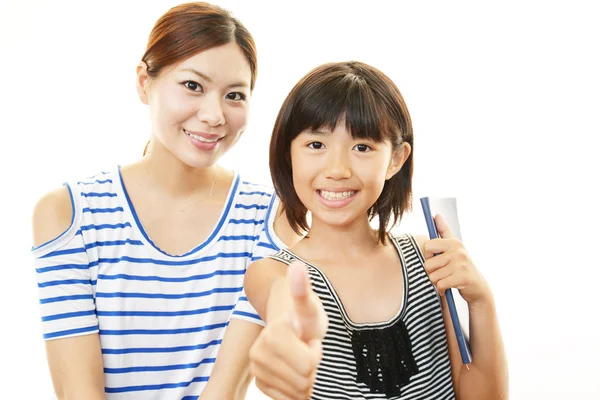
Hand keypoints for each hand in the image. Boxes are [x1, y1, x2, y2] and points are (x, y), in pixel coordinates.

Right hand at [249, 261, 327, 399]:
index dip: (316, 352)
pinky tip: (294, 372)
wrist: (289, 326)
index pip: (310, 365)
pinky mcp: (260, 382)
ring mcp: (257, 368)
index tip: (309, 339)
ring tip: (299, 359)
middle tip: (305, 349)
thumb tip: (298, 266)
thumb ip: (302, 289)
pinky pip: (288, 399)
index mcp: (273, 334)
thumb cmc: (304, 317)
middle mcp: (259, 353)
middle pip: (304, 381)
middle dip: (311, 368)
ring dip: (305, 379)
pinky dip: (296, 390)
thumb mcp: (309, 306)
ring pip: (297, 393)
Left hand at [422, 214, 491, 304]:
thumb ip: (443, 232)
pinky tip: (448, 288)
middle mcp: (458, 250)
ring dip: (437, 282)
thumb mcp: (453, 249)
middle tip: (443, 273)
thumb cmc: (461, 268)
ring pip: (433, 276)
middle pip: (427, 264)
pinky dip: (441, 289)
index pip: (427, 246)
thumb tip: (436, 215)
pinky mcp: (462, 277)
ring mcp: (461, 263)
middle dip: (432, 272)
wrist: (478, 288)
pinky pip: (440, 284)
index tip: (438, 259)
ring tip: (447, 280)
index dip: (428, 256)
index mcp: (454, 242)